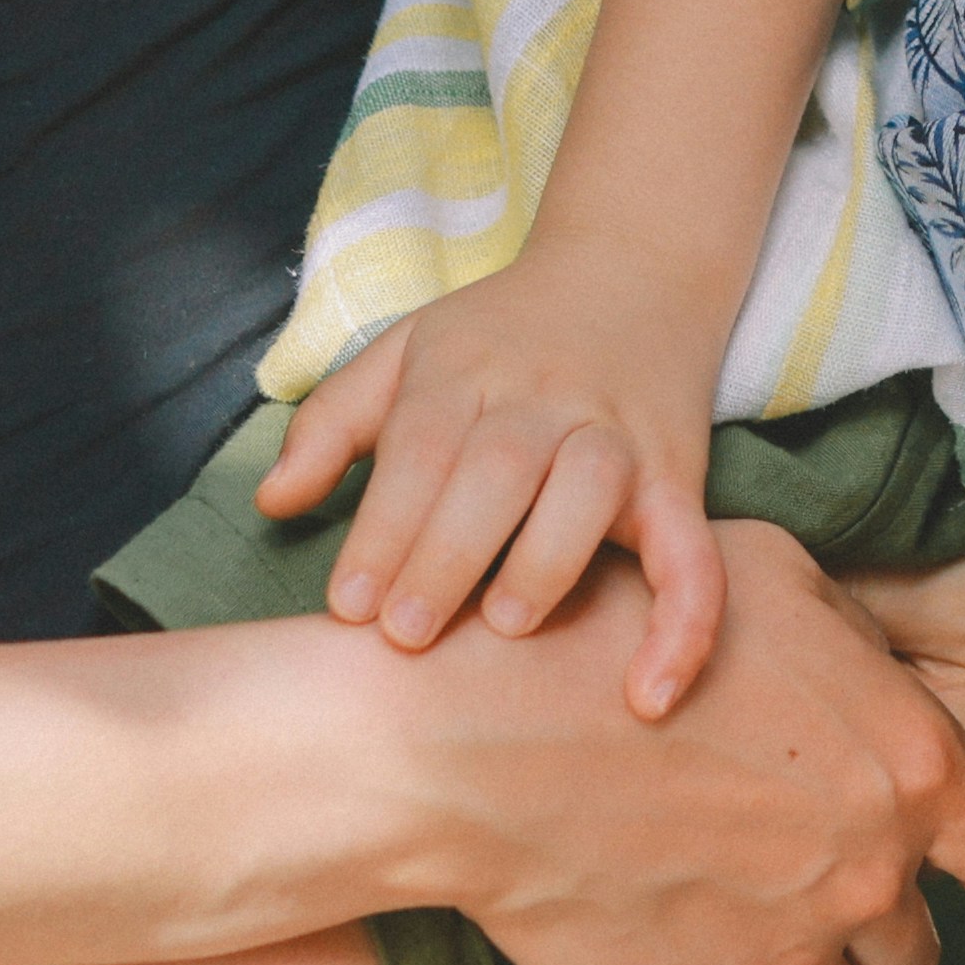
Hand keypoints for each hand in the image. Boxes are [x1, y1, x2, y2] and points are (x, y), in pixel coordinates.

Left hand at [260, 247, 739, 712]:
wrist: (634, 271)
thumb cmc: (499, 336)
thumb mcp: (405, 352)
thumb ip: (333, 424)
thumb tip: (271, 501)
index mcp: (466, 371)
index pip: (421, 446)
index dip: (385, 525)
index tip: (349, 605)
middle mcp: (545, 399)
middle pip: (498, 467)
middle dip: (449, 553)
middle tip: (405, 635)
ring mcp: (618, 437)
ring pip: (591, 488)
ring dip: (548, 560)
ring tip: (504, 626)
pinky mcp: (678, 478)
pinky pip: (692, 551)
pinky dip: (684, 621)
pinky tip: (650, 694)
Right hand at [400, 522, 964, 964]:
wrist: (472, 733)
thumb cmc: (619, 626)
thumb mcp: (771, 577)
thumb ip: (859, 646)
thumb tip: (885, 686)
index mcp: (915, 770)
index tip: (948, 852)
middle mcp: (871, 880)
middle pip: (922, 957)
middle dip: (873, 924)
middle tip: (798, 877)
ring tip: (747, 935)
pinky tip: (670, 950)